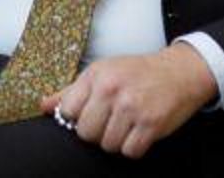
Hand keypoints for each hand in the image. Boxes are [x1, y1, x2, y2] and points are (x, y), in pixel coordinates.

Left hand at [40, 44, 217, 158]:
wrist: (180, 72)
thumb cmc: (139, 72)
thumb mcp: (103, 72)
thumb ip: (72, 90)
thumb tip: (43, 105)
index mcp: (96, 75)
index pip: (67, 111)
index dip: (77, 118)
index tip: (90, 114)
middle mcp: (112, 89)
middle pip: (85, 133)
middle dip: (97, 132)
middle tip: (111, 121)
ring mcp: (131, 107)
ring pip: (107, 145)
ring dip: (117, 140)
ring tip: (127, 124)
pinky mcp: (150, 124)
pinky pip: (130, 152)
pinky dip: (134, 147)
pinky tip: (139, 131)